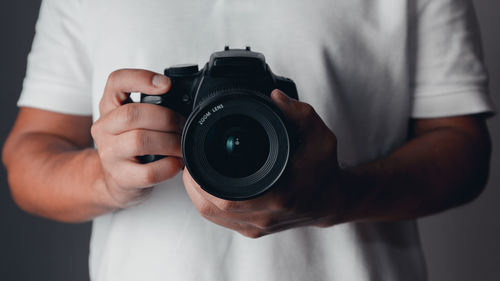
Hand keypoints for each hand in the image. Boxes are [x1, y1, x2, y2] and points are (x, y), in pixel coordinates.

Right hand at [91, 69, 184, 207]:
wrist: (115, 178)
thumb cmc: (132, 144)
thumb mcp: (135, 119)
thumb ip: (154, 105)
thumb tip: (189, 103)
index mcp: (110, 105)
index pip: (116, 81)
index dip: (141, 78)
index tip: (166, 84)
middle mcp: (104, 127)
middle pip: (132, 114)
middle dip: (167, 118)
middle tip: (183, 125)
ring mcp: (109, 153)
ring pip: (139, 141)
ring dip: (170, 142)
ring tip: (182, 145)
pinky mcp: (120, 177)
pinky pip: (148, 172)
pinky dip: (168, 167)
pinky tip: (176, 163)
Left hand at [183, 89, 345, 237]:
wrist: (330, 200)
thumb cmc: (323, 169)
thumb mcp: (319, 136)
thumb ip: (299, 113)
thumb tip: (275, 96)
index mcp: (278, 196)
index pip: (225, 198)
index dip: (201, 181)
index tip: (192, 160)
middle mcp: (265, 216)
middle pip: (211, 208)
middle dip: (193, 184)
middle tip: (188, 161)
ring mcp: (257, 226)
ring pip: (212, 216)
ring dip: (196, 194)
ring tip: (192, 170)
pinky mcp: (253, 229)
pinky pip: (220, 220)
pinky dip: (206, 203)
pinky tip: (203, 186)